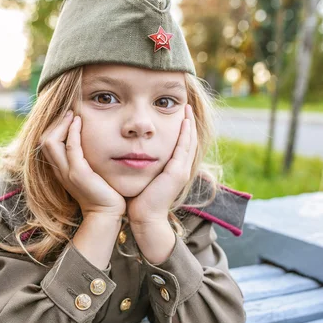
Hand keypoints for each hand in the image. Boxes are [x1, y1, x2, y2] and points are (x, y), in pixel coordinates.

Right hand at [39, 111, 125, 218]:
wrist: (106, 213)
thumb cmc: (102, 193)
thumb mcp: (88, 172)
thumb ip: (83, 159)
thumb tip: (87, 141)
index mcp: (59, 170)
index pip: (46, 143)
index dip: (53, 128)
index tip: (66, 116)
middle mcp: (59, 171)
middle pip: (44, 140)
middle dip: (54, 123)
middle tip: (68, 111)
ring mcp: (67, 172)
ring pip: (51, 142)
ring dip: (61, 124)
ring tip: (72, 114)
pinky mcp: (78, 174)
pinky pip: (71, 147)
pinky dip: (72, 132)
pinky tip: (79, 122)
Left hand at [126, 104, 197, 224]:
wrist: (145, 218)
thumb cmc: (139, 200)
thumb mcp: (143, 177)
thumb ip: (142, 165)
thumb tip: (132, 153)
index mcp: (174, 170)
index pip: (182, 144)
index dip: (182, 128)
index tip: (178, 113)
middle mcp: (182, 169)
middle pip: (189, 140)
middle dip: (188, 122)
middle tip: (186, 105)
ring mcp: (182, 171)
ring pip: (189, 141)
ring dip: (189, 124)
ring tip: (186, 107)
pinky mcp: (177, 173)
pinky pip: (184, 148)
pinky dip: (185, 133)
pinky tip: (184, 121)